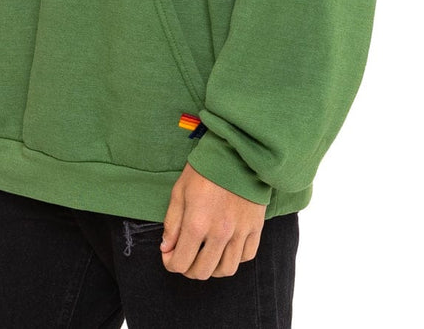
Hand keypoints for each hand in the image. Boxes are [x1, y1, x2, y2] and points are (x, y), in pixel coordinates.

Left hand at [160, 162, 265, 278]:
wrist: (236, 152)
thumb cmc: (205, 169)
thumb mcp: (180, 191)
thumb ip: (172, 223)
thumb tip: (167, 248)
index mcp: (196, 224)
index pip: (180, 262)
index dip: (170, 263)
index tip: (169, 255)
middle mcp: (219, 233)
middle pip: (202, 271)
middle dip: (189, 269)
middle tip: (185, 257)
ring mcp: (240, 232)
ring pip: (226, 269)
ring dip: (212, 268)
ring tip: (206, 256)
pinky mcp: (255, 228)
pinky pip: (246, 256)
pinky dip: (234, 258)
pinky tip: (226, 248)